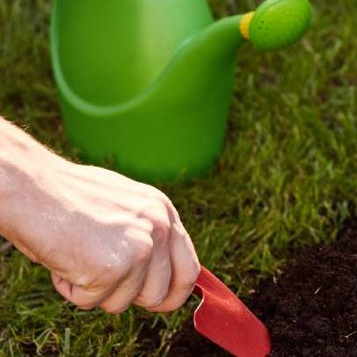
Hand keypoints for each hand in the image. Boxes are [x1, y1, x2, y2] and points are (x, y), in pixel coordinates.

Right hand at [3, 153, 199, 312]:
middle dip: (128, 297)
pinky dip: (70, 288)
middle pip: (159, 295)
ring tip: (76, 256)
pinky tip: (63, 258)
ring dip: (94, 290)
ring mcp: (140, 249)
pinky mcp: (113, 268)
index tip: (158, 303)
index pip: (188, 269)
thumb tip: (154, 273)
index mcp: (164, 212)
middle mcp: (159, 229)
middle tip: (99, 278)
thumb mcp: (123, 206)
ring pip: (121, 303)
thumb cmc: (67, 196)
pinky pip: (90, 301)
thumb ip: (145, 234)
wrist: (34, 188)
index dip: (173, 293)